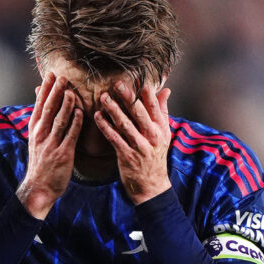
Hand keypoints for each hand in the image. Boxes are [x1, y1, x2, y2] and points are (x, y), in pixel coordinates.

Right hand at [17, 72, 82, 218]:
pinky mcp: (63, 154)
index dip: (45, 89)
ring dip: (66, 105)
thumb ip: (41, 121)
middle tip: (62, 77)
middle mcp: (41, 134)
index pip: (40, 105)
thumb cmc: (40, 163)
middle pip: (49, 109)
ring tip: (71, 91)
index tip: (50, 74)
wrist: (39, 187)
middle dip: (55, 92)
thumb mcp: (36, 140)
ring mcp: (51, 144)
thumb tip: (40, 103)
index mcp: (35, 129)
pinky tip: (80, 112)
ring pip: (59, 120)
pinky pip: (70, 135)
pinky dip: (75, 123)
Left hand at [93, 81, 171, 204]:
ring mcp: (139, 146)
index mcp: (161, 128)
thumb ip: (162, 111)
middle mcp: (152, 136)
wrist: (151, 186)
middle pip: (139, 112)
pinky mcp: (127, 156)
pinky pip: (114, 138)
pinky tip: (98, 117)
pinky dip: (105, 126)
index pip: (154, 106)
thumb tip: (166, 90)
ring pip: (125, 124)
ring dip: (113, 109)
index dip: (145, 91)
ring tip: (103, 97)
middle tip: (116, 83)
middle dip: (127, 97)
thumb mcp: (163, 134)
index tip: (136, 77)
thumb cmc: (155, 156)